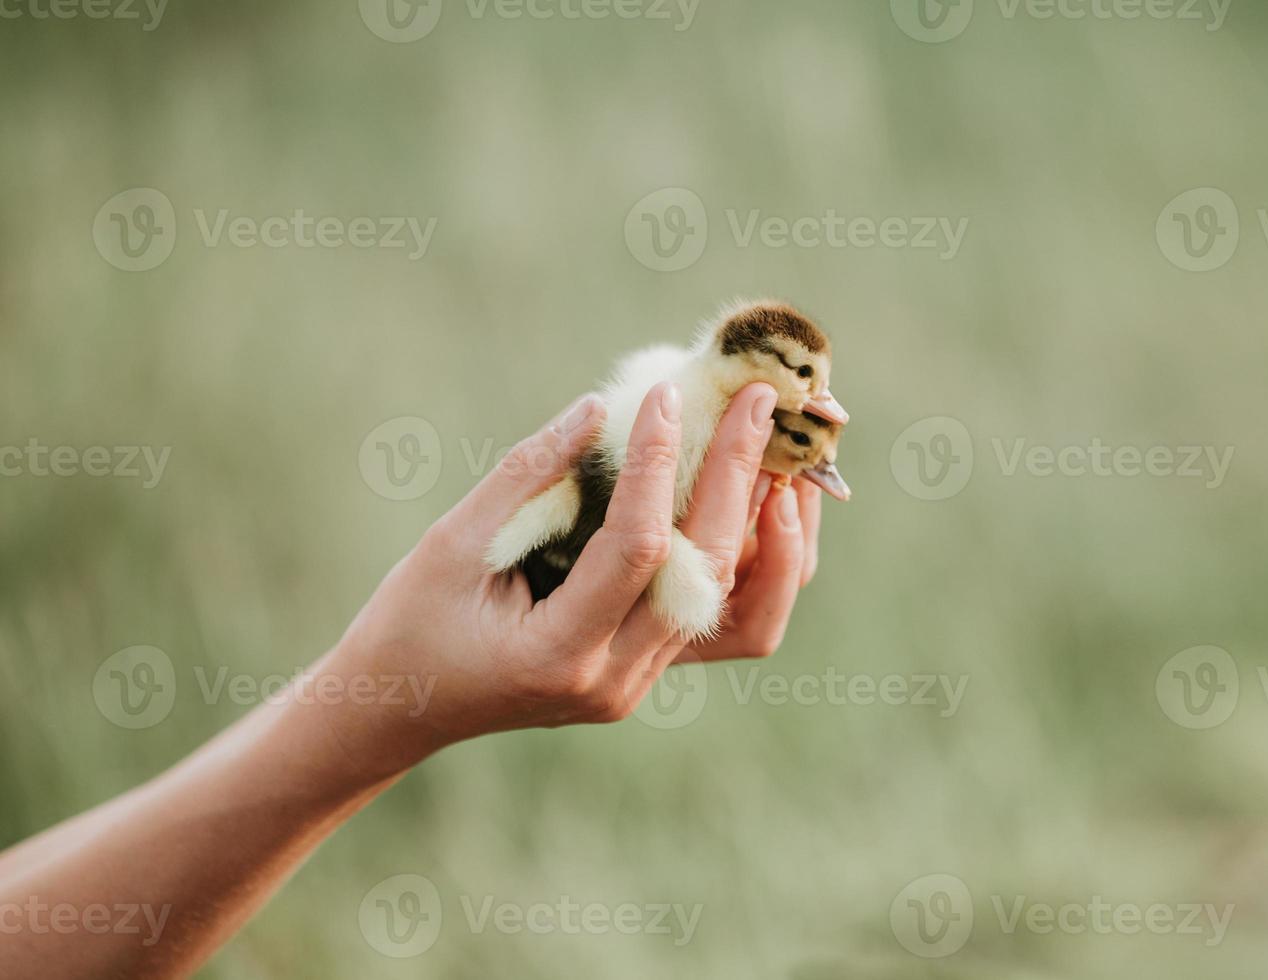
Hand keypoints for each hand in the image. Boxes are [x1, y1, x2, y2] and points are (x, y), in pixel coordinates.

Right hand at [312, 380, 818, 777]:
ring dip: (771, 523)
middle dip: (737, 474)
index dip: (655, 464)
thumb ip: (528, 475)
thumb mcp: (453, 542)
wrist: (406, 705)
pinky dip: (760, 559)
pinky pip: (731, 618)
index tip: (665, 394)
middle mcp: (616, 678)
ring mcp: (642, 680)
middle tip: (758, 399)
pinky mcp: (653, 666)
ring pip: (741, 604)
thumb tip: (601, 405)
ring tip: (784, 448)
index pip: (635, 549)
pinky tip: (767, 497)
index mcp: (558, 654)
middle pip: (706, 572)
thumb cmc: (413, 619)